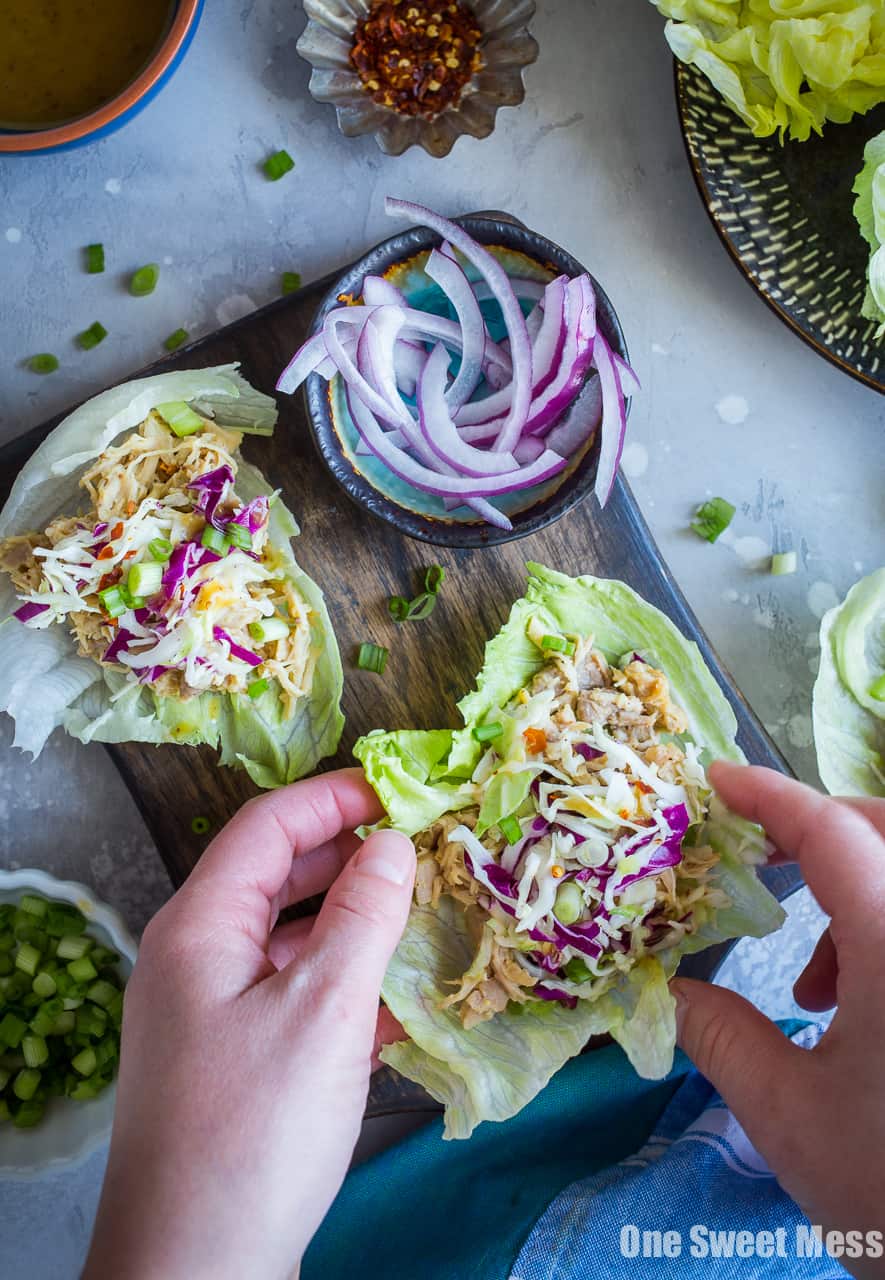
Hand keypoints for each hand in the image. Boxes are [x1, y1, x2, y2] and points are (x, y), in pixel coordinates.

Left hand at [84, 768, 414, 1279]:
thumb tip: (391, 843)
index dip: (333, 797)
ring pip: (289, 939)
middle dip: (349, 856)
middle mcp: (196, 958)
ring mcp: (212, 1012)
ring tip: (424, 911)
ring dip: (353, 922)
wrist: (196, 1271)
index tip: (402, 790)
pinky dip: (344, 983)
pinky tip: (402, 997)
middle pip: (276, 876)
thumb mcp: (323, 1011)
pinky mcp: (234, 1060)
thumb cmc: (255, 1132)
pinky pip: (293, 995)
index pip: (266, 826)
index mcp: (199, 927)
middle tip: (423, 846)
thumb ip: (362, 917)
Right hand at [671, 762, 884, 1277]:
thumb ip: (720, 1034)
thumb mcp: (788, 1115)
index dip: (768, 795)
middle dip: (822, 832)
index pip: (832, 833)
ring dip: (858, 892)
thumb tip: (665, 991)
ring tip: (812, 976)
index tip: (714, 780)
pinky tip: (858, 1006)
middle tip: (760, 863)